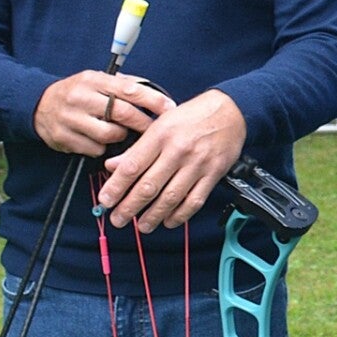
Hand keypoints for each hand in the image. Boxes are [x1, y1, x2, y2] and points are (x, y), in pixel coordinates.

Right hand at [33, 71, 176, 155]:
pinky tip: (99, 140)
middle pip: (122, 114)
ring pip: (110, 135)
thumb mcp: (98, 81)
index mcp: (93, 80)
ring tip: (119, 131)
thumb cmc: (77, 93)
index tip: (170, 108)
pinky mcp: (63, 138)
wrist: (38, 105)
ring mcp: (70, 119)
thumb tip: (157, 95)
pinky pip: (95, 149)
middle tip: (155, 130)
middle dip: (143, 123)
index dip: (153, 101)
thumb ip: (124, 86)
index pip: (129, 90)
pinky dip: (102, 147)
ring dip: (120, 136)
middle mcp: (80, 98)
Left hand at [97, 89, 246, 231]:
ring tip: (142, 225)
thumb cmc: (193, 116)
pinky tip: (169, 221)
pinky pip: (194, 200)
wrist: (231, 111)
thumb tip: (113, 166)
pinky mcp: (213, 174)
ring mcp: (198, 164)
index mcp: (161, 135)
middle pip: (149, 186)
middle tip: (119, 219)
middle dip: (130, 207)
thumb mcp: (160, 124)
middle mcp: (178, 150)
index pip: (132, 166)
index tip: (106, 201)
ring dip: (153, 216)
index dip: (116, 187)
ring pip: (171, 197)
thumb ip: (137, 148)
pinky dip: (180, 215)